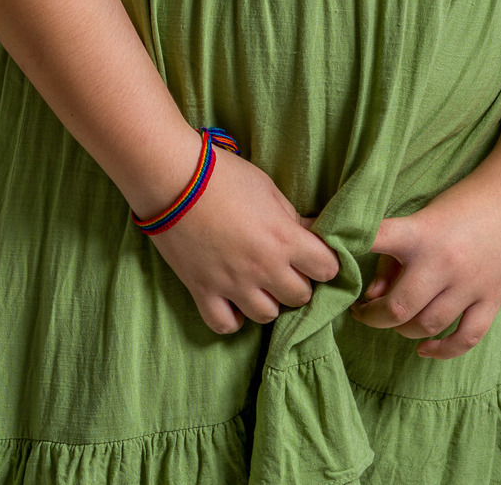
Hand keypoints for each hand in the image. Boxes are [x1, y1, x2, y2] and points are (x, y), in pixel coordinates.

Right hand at [147, 144, 339, 334]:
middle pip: (300, 296)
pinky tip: (233, 302)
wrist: (173, 179)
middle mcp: (263, 268)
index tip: (315, 255)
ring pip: (267, 315)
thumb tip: (313, 233)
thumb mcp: (267, 188)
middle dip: (298, 281)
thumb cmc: (223, 175)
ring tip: (259, 282)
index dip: (324, 261)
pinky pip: (225, 325)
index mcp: (283, 239)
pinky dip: (232, 318)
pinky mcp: (203, 291)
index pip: (327, 268)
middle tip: (285, 265)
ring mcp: (232, 284)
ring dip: (268, 300)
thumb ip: (292, 217)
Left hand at [350, 161, 500, 357]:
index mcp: (420, 232)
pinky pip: (465, 338)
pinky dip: (443, 350)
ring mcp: (470, 285)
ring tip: (392, 322)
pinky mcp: (493, 299)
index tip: (326, 264)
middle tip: (361, 313)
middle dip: (373, 317)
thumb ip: (399, 252)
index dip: (341, 252)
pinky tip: (426, 348)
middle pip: (397, 309)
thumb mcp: (428, 214)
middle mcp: (443, 263)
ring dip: (403, 330)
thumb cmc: (471, 196)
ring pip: (427, 326)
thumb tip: (374, 294)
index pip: (370, 241)